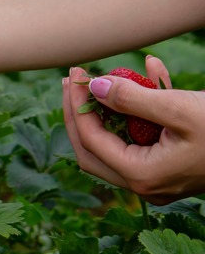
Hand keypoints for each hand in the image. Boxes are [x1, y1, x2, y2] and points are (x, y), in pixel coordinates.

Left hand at [63, 57, 204, 203]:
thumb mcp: (180, 109)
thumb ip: (132, 99)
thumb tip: (92, 87)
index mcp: (142, 176)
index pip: (90, 141)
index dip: (78, 107)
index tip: (75, 76)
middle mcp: (145, 183)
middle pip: (92, 149)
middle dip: (80, 112)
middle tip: (73, 81)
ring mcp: (158, 178)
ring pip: (117, 142)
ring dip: (109, 108)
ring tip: (100, 76)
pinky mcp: (173, 165)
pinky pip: (145, 136)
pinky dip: (142, 108)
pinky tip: (150, 70)